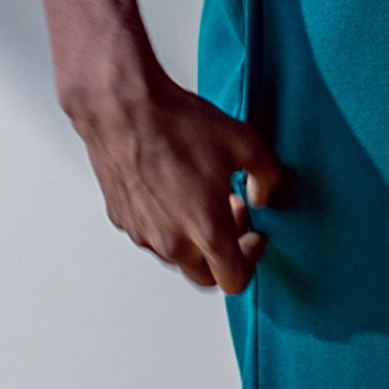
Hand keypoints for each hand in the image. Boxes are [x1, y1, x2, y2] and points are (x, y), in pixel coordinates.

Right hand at [67, 77, 283, 292]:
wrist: (121, 107)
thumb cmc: (175, 124)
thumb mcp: (244, 142)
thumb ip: (268, 177)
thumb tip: (263, 196)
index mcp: (205, 230)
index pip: (233, 281)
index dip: (251, 260)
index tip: (253, 236)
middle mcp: (171, 241)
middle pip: (206, 276)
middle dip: (224, 254)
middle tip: (230, 216)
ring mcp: (143, 233)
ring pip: (177, 256)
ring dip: (195, 239)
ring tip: (201, 196)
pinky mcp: (123, 220)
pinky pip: (152, 235)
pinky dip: (167, 224)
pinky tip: (175, 190)